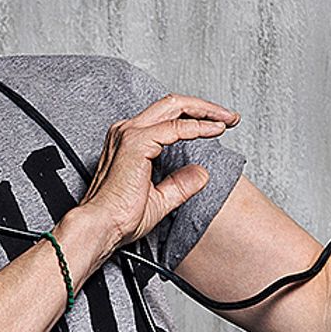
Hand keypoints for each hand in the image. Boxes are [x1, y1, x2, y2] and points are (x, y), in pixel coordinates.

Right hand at [79, 96, 239, 256]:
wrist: (101, 227)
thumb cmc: (119, 218)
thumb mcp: (159, 200)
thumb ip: (179, 185)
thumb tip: (201, 173)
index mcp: (130, 141)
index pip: (167, 117)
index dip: (196, 118)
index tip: (219, 127)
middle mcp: (127, 131)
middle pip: (172, 104)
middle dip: (205, 107)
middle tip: (229, 118)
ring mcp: (130, 134)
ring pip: (175, 107)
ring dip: (205, 111)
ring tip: (227, 120)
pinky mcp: (136, 144)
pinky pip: (175, 128)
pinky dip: (197, 127)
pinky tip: (214, 132)